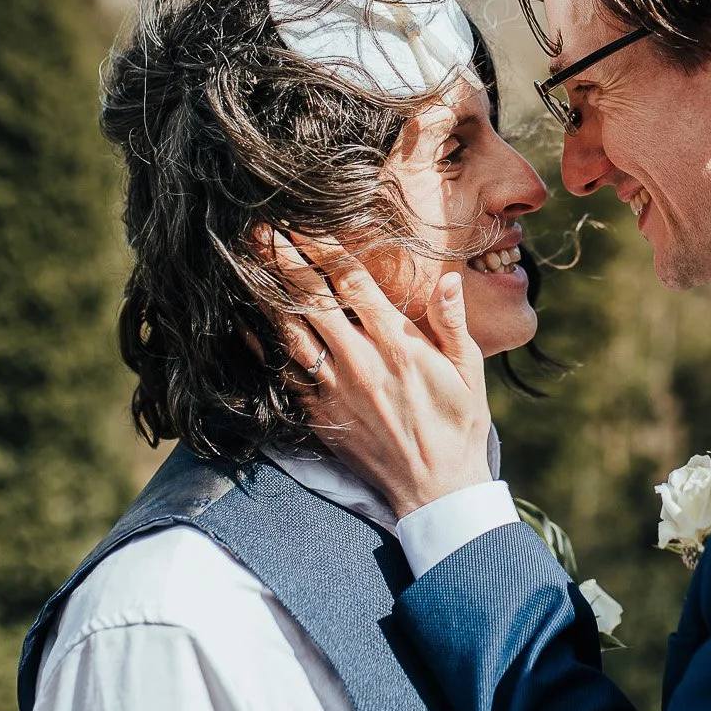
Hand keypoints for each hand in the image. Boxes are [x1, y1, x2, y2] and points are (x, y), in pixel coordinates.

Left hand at [264, 230, 494, 517]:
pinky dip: (260, 343)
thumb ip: (453, 322)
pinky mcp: (319, 413)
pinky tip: (241, 319)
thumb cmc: (456, 425)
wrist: (434, 489)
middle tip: (260, 227)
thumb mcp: (469, 370)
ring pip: (289, 330)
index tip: (304, 222)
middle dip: (284, 259)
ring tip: (245, 260)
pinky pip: (282, 370)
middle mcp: (359, 361)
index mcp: (398, 345)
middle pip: (311, 299)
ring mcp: (334, 388)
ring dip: (265, 292)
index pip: (352, 283)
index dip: (324, 248)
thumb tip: (448, 280)